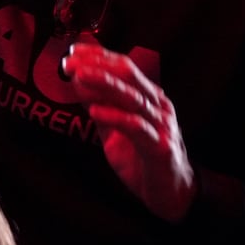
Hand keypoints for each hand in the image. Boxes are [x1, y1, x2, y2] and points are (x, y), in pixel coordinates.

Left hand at [61, 41, 195, 220]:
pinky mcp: (160, 147)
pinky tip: (95, 112)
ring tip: (80, 75)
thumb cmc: (143, 159)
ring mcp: (161, 125)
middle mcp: (158, 105)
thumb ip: (101, 107)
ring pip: (132, 97)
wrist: (172, 194)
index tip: (73, 49)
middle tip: (71, 61)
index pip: (124, 66)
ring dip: (104, 84)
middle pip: (128, 75)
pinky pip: (136, 127)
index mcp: (149, 97)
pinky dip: (115, 117)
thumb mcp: (116, 130)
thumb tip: (78, 83)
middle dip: (98, 64)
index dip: (99, 55)